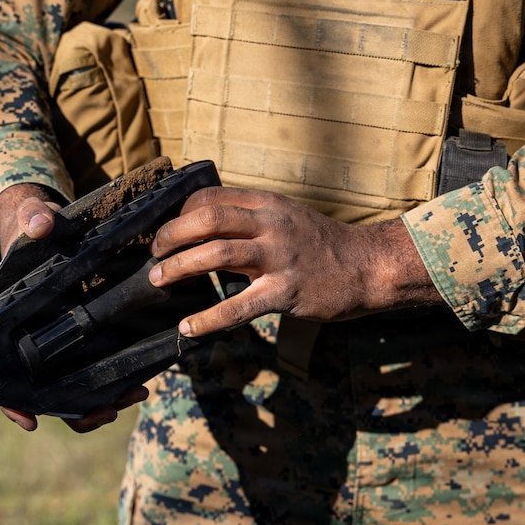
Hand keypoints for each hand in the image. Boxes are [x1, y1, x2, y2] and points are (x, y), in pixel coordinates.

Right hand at [0, 183, 148, 432]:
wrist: (50, 225)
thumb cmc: (33, 225)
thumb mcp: (32, 218)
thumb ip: (33, 219)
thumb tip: (41, 226)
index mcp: (5, 324)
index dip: (10, 402)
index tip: (29, 421)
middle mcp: (29, 343)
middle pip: (46, 394)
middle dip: (76, 411)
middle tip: (108, 411)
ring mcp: (58, 346)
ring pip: (75, 390)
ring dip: (103, 401)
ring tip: (136, 394)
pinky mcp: (84, 341)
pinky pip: (97, 372)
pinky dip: (116, 382)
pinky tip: (141, 382)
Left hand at [147, 187, 441, 335]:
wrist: (369, 267)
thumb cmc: (324, 245)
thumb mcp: (287, 218)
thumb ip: (251, 219)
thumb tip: (206, 231)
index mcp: (267, 203)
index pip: (211, 198)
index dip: (180, 214)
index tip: (167, 233)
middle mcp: (271, 224)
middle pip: (207, 219)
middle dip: (171, 236)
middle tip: (154, 254)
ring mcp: (279, 257)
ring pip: (217, 255)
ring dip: (179, 267)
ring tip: (158, 281)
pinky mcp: (286, 292)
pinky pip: (238, 306)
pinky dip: (207, 319)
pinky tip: (188, 327)